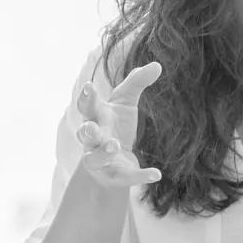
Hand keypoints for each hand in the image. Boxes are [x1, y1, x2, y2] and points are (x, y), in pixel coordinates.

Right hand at [75, 60, 161, 187]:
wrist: (112, 163)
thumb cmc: (114, 126)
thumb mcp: (125, 103)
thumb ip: (137, 83)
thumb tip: (157, 65)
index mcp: (96, 117)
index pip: (87, 106)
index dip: (87, 97)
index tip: (89, 86)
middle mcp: (93, 140)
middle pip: (84, 134)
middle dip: (87, 130)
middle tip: (91, 127)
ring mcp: (101, 161)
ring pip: (95, 158)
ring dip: (103, 151)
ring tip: (114, 145)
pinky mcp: (114, 178)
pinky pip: (126, 178)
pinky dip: (140, 176)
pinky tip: (156, 174)